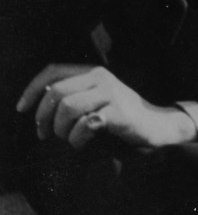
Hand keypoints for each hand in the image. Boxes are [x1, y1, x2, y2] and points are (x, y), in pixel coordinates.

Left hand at [15, 64, 197, 148]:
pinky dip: (77, 138)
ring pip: (68, 107)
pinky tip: (83, 142)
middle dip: (43, 117)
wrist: (158, 124)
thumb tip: (40, 107)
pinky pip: (85, 125)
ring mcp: (111, 94)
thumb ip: (74, 95)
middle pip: (57, 92)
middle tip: (45, 134)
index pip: (54, 71)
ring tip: (68, 139)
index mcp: (94, 72)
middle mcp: (102, 78)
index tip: (21, 109)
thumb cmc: (122, 115)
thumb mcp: (97, 98)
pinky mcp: (119, 114)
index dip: (32, 89)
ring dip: (61, 129)